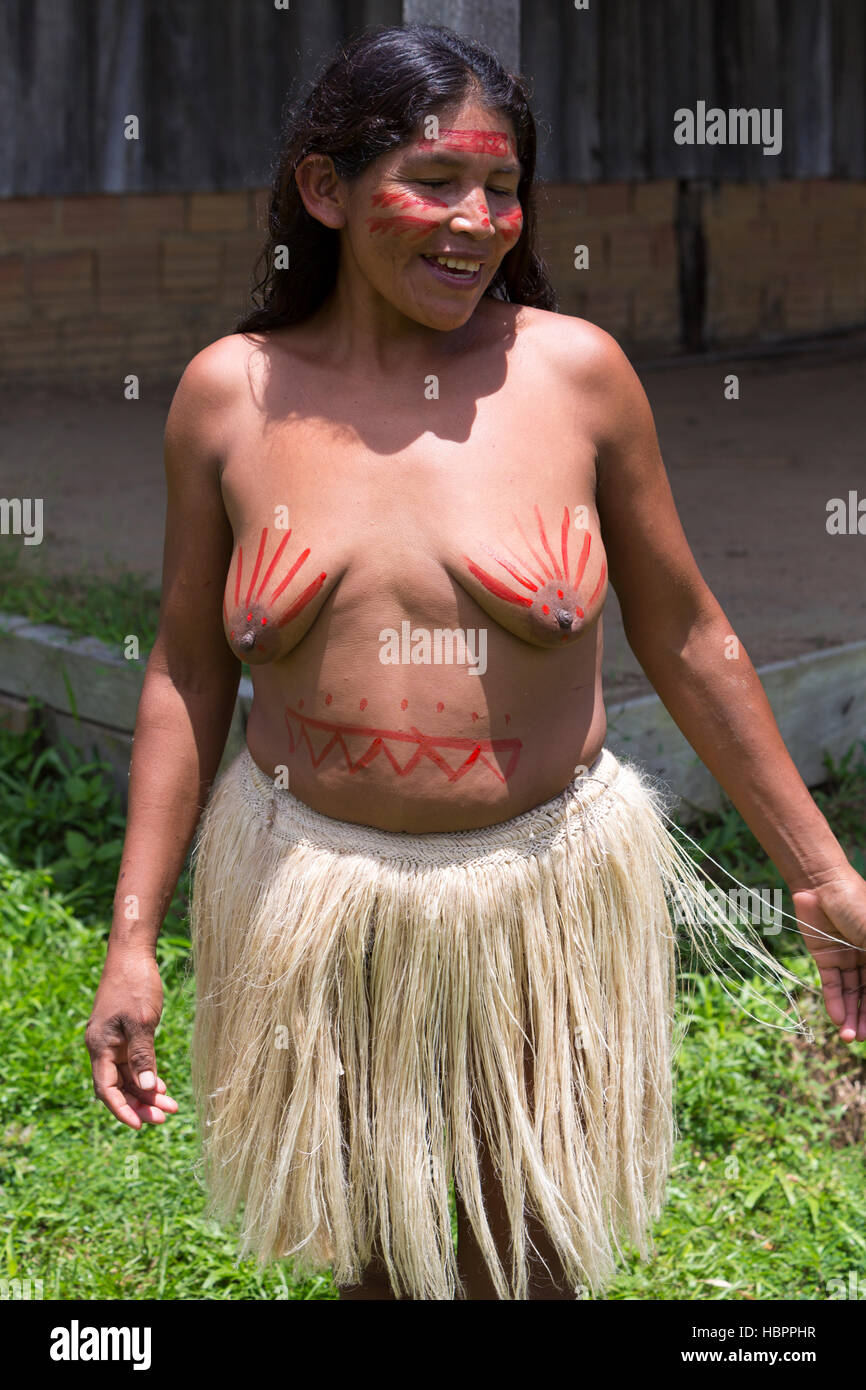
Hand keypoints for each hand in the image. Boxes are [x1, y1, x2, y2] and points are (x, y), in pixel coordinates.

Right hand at [85, 946, 178, 1128]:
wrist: (132, 954)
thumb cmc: (135, 985)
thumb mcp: (142, 1022)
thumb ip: (143, 1056)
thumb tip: (146, 1090)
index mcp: (100, 1046)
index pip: (106, 1089)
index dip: (122, 1110)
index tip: (141, 1126)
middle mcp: (103, 1047)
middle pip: (118, 1086)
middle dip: (139, 1104)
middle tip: (164, 1117)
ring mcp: (113, 1041)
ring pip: (128, 1076)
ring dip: (146, 1092)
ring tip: (170, 1106)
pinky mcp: (124, 1033)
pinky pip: (133, 1062)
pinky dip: (147, 1074)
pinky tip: (161, 1085)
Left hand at [790, 865, 865, 1042]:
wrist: (822, 885)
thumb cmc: (856, 904)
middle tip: (861, 1039)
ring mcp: (847, 958)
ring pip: (851, 993)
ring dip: (850, 1015)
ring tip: (848, 1037)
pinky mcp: (826, 957)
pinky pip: (832, 984)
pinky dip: (834, 1002)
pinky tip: (837, 1019)